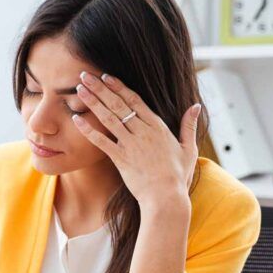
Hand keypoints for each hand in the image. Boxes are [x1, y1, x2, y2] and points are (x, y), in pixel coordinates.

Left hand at [71, 71, 199, 208]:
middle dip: (100, 88)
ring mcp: (130, 145)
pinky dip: (88, 130)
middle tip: (85, 75)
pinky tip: (76, 119)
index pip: (135, 100)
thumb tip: (196, 106)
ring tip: (79, 89)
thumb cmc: (178, 175)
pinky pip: (101, 141)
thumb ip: (189, 125)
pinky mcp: (121, 159)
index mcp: (157, 126)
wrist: (166, 197)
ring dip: (93, 102)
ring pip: (109, 118)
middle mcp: (143, 132)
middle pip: (118, 104)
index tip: (106, 76)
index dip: (119, 87)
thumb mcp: (188, 148)